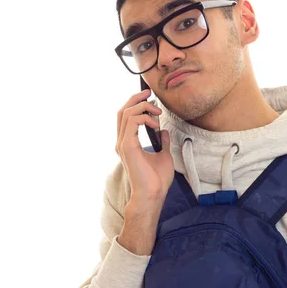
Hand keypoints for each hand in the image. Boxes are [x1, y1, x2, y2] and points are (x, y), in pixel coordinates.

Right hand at [115, 89, 173, 253]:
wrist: (153, 193)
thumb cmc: (157, 179)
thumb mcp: (164, 155)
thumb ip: (162, 142)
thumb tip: (164, 132)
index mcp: (128, 143)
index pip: (126, 117)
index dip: (135, 103)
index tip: (149, 97)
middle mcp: (122, 142)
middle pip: (122, 111)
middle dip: (135, 99)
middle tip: (149, 93)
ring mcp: (123, 144)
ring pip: (126, 114)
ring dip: (142, 108)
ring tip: (157, 112)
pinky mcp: (127, 146)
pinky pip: (132, 122)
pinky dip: (144, 118)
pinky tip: (155, 124)